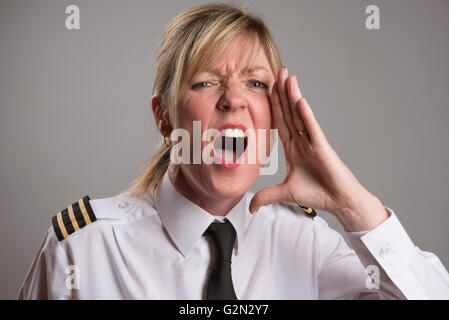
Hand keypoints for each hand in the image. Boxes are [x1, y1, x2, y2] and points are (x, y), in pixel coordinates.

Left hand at [249, 67, 387, 231]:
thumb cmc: (317, 194)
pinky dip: (306, 115)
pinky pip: (312, 129)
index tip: (268, 89)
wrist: (338, 202)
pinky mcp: (323, 148)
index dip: (274, 105)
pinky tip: (300, 101)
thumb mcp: (285, 193)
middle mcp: (302, 141)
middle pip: (289, 112)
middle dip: (283, 92)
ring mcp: (313, 142)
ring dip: (293, 96)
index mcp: (293, 148)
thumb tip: (251, 206)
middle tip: (278, 71)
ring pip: (300, 115)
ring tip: (288, 76)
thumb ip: (267, 196)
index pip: (280, 121)